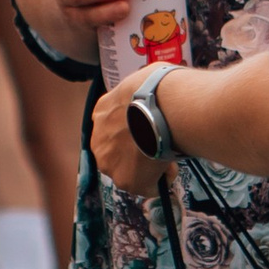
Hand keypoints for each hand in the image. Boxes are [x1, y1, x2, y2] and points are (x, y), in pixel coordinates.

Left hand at [91, 73, 170, 197]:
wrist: (158, 107)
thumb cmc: (157, 88)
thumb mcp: (142, 82)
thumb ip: (140, 95)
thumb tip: (156, 87)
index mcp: (101, 112)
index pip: (117, 127)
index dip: (136, 131)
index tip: (152, 130)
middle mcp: (98, 139)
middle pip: (120, 152)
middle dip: (138, 151)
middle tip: (161, 144)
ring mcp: (109, 162)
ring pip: (132, 170)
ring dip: (149, 167)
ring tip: (169, 154)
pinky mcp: (126, 180)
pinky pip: (147, 185)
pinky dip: (160, 179)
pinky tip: (171, 164)